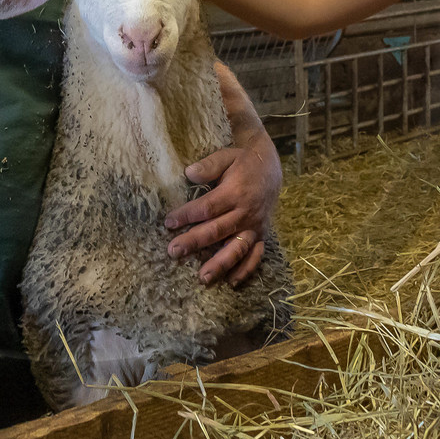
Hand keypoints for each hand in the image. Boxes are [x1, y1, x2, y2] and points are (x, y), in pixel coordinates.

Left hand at [163, 129, 281, 285]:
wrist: (271, 167)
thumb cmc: (242, 162)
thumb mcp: (226, 156)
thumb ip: (209, 166)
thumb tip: (188, 173)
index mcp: (235, 192)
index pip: (208, 207)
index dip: (187, 215)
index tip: (168, 223)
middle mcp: (246, 212)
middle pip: (217, 230)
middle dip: (194, 242)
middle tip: (174, 252)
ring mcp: (255, 226)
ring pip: (237, 248)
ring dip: (220, 264)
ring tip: (203, 277)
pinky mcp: (261, 235)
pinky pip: (255, 255)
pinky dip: (245, 270)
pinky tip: (231, 282)